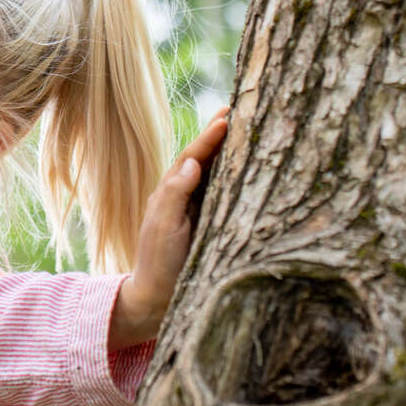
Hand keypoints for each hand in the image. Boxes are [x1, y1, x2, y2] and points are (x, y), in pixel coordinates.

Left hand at [109, 107, 229, 347]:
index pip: (192, 156)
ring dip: (227, 150)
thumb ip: (175, 195)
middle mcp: (183, 196)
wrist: (158, 297)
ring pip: (214, 173)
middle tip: (239, 108)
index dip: (209, 137)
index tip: (227, 116)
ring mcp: (197, 209)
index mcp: (170, 192)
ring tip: (244, 126)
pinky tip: (247, 165)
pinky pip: (222, 193)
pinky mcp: (209, 224)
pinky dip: (232, 176)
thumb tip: (191, 162)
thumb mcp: (163, 227)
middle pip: (203, 158)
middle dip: (220, 134)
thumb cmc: (159, 262)